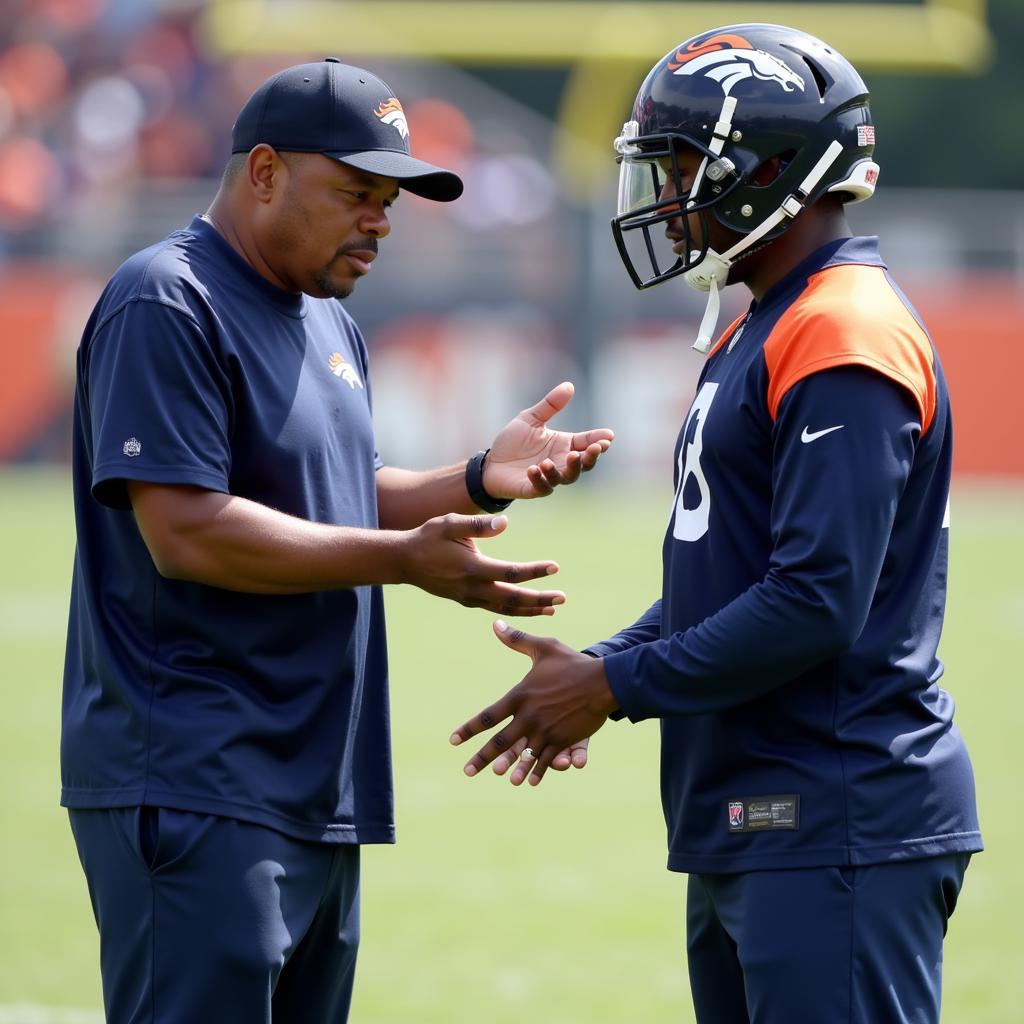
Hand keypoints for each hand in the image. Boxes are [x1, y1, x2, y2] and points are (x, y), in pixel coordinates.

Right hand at [400, 514, 565, 616]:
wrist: (403, 561)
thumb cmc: (427, 537)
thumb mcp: (449, 523)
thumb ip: (477, 524)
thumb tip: (505, 522)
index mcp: (472, 568)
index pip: (511, 573)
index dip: (535, 571)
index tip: (555, 567)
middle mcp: (472, 587)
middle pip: (513, 598)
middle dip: (540, 600)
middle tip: (563, 598)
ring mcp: (468, 597)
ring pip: (505, 608)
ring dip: (530, 609)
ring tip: (552, 609)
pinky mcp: (465, 600)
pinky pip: (494, 608)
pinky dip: (513, 610)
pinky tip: (526, 608)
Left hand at [450, 621, 616, 783]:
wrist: (603, 680)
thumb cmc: (572, 662)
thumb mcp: (544, 648)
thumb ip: (518, 640)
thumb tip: (495, 625)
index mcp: (520, 696)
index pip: (489, 716)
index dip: (470, 728)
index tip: (454, 739)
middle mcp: (529, 717)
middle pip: (501, 742)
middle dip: (482, 758)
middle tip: (468, 771)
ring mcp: (546, 731)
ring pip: (523, 754)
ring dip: (512, 768)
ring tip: (503, 778)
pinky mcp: (563, 740)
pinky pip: (546, 759)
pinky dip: (538, 770)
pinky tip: (531, 781)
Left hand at [484, 382, 613, 498]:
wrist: (492, 463)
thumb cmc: (513, 442)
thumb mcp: (530, 418)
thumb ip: (550, 405)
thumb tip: (569, 385)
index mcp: (564, 445)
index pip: (587, 442)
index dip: (599, 440)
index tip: (609, 436)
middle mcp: (561, 462)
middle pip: (584, 464)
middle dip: (591, 457)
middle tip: (594, 449)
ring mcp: (549, 477)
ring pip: (567, 477)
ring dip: (567, 469)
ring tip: (552, 460)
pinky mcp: (534, 488)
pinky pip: (543, 487)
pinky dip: (540, 479)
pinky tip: (534, 469)